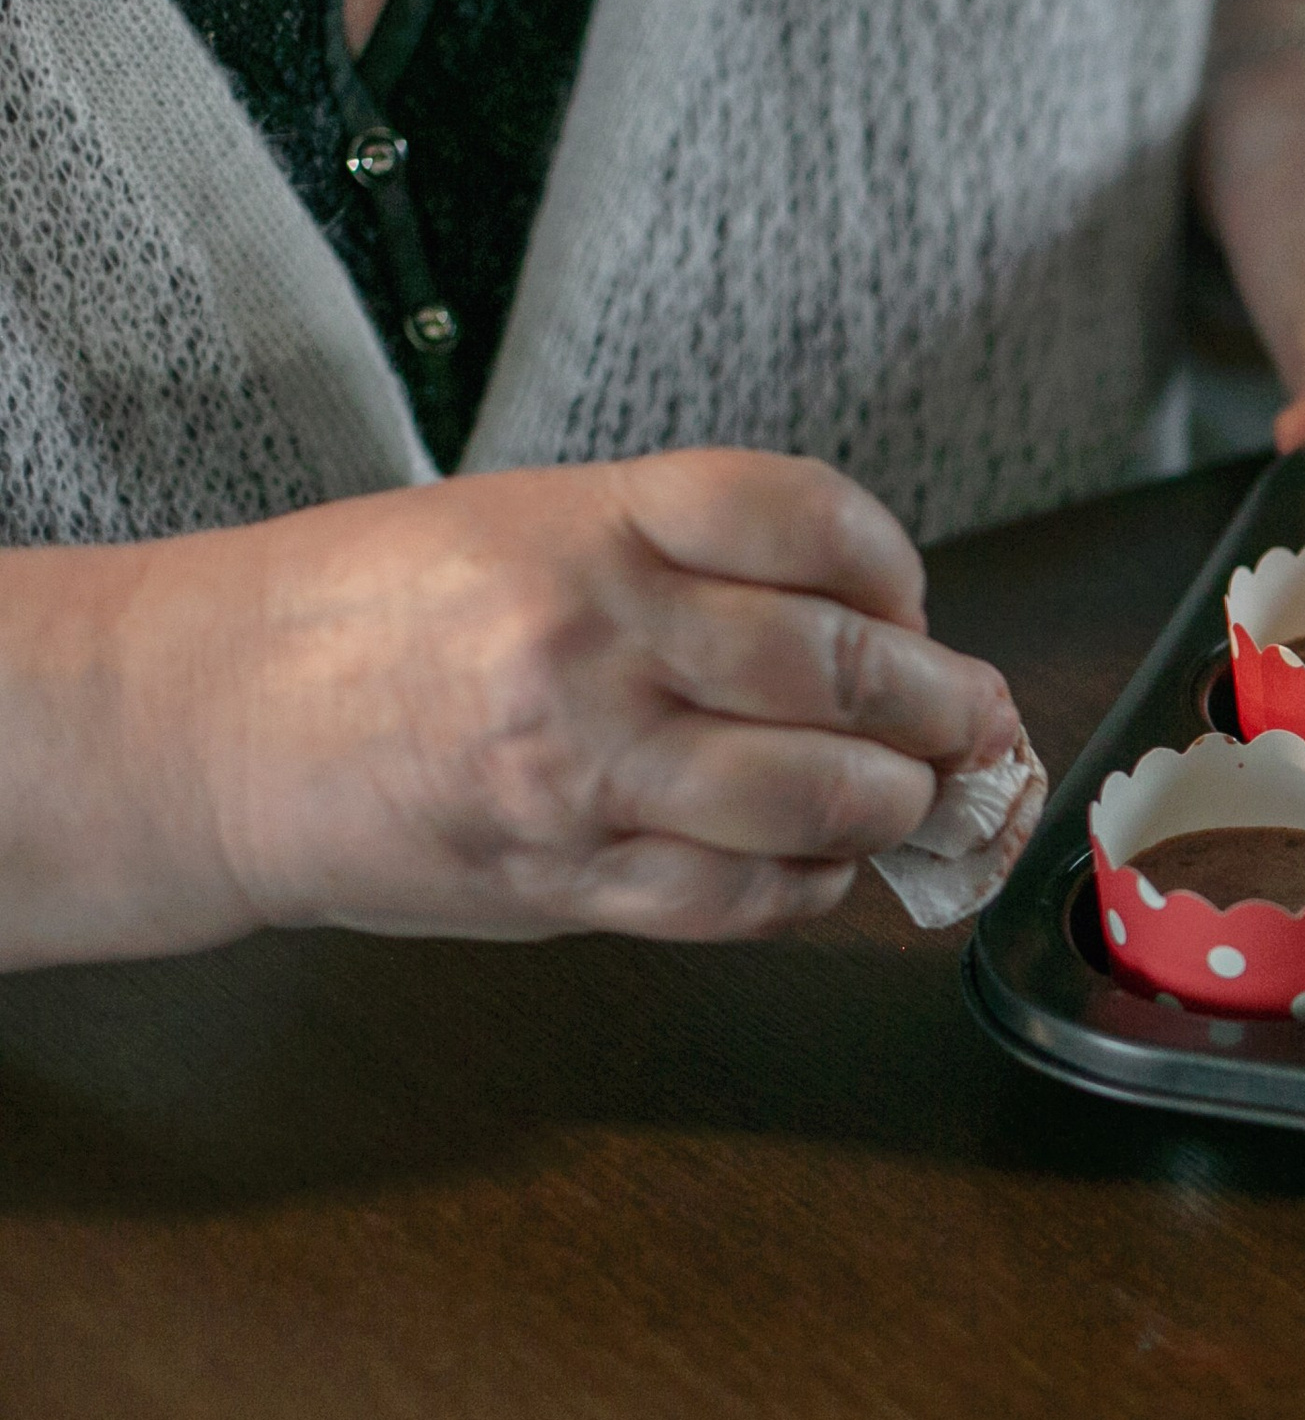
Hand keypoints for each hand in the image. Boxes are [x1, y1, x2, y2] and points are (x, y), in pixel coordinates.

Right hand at [45, 450, 1016, 961]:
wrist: (211, 718)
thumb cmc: (379, 608)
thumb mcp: (535, 521)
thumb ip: (694, 567)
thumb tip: (868, 630)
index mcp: (597, 521)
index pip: (812, 520)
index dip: (895, 570)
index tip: (912, 605)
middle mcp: (596, 636)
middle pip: (844, 671)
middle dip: (946, 706)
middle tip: (978, 720)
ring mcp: (580, 766)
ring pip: (812, 797)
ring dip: (896, 805)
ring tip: (914, 799)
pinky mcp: (560, 877)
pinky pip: (734, 899)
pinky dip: (809, 890)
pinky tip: (824, 869)